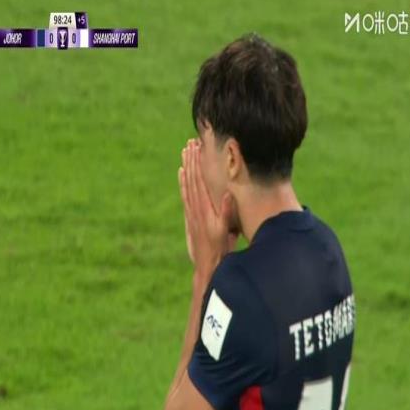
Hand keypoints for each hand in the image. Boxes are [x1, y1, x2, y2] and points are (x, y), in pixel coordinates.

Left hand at [178, 139, 238, 276]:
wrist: (206, 265)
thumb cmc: (219, 249)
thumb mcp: (226, 231)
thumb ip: (227, 212)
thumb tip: (228, 193)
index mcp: (204, 208)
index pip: (199, 181)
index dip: (197, 163)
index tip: (196, 148)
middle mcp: (195, 208)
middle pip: (191, 179)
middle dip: (190, 160)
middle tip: (189, 144)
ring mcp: (191, 212)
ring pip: (186, 185)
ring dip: (186, 168)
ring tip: (184, 153)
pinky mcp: (190, 217)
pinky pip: (185, 194)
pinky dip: (183, 182)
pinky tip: (181, 174)